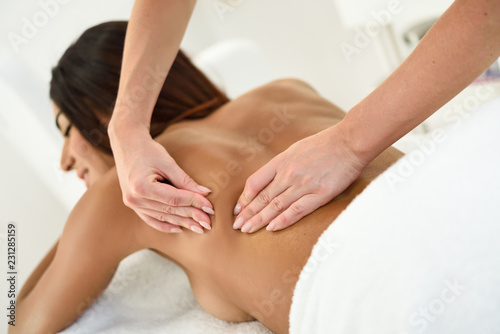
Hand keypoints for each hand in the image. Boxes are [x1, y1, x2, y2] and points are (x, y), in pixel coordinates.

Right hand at [109, 123, 213, 233]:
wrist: (127, 145)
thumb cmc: (148, 150)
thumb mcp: (168, 163)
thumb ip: (185, 180)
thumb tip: (205, 194)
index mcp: (141, 186)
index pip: (174, 199)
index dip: (194, 203)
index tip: (209, 207)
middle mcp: (134, 199)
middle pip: (169, 210)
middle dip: (191, 216)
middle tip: (208, 222)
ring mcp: (132, 204)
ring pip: (162, 216)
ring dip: (182, 222)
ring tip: (199, 227)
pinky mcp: (133, 205)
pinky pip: (151, 219)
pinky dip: (165, 225)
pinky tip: (179, 228)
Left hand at [232, 124, 365, 232]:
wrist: (350, 142)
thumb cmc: (325, 144)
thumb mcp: (296, 149)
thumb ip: (283, 164)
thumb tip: (270, 178)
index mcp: (282, 161)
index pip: (255, 182)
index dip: (245, 198)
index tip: (238, 209)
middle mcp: (289, 173)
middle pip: (263, 197)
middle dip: (248, 213)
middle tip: (236, 226)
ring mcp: (304, 184)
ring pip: (276, 206)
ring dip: (260, 220)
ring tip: (247, 230)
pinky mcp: (320, 194)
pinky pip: (297, 210)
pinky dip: (283, 220)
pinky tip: (271, 228)